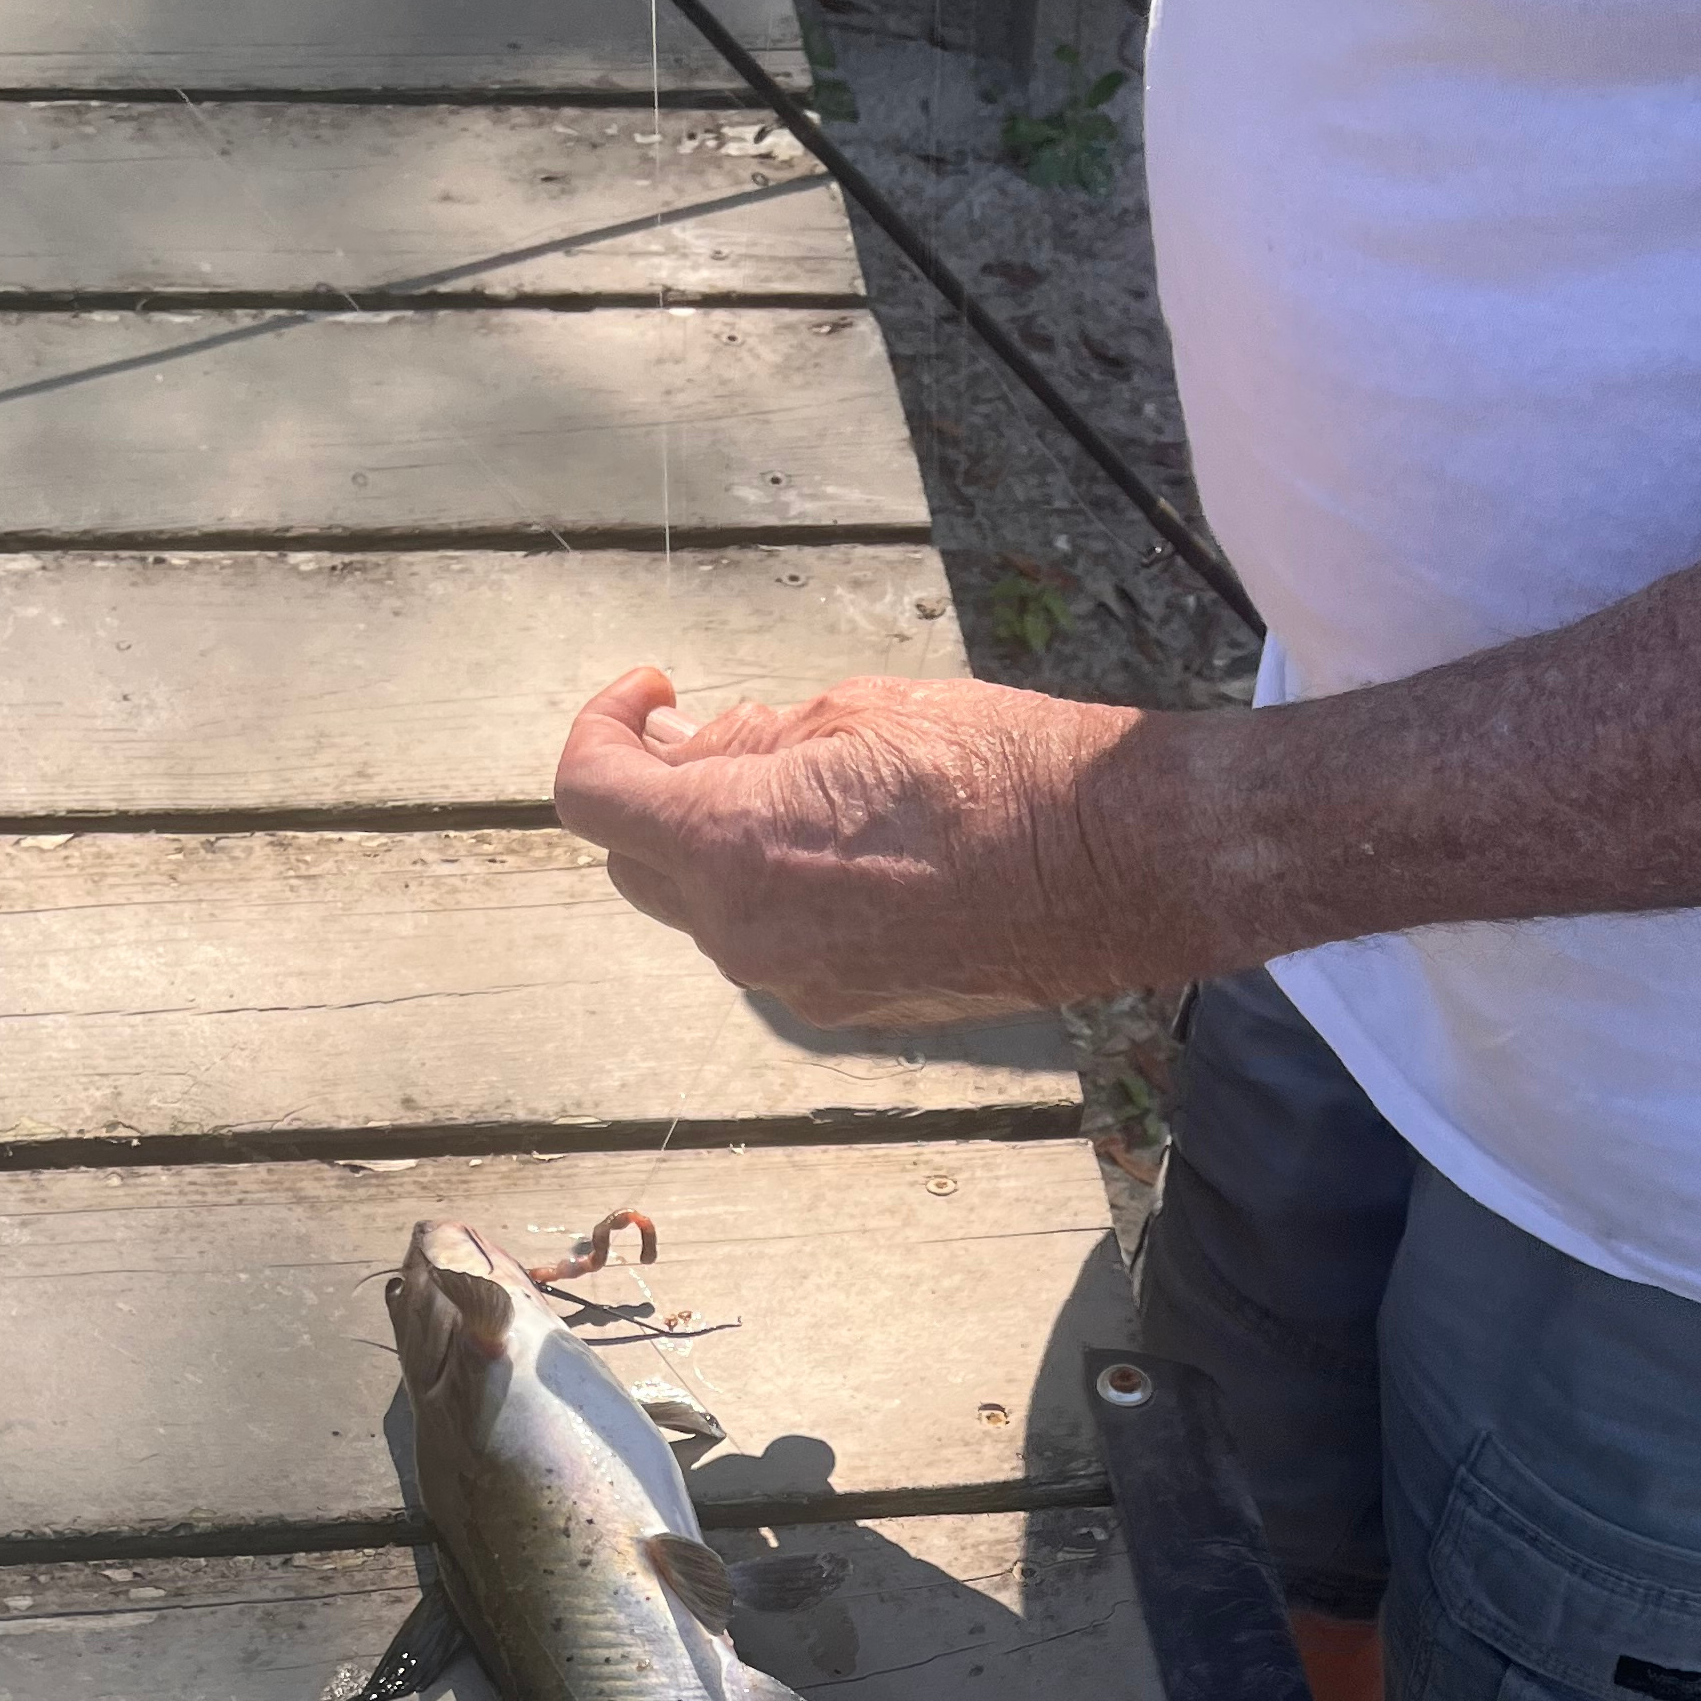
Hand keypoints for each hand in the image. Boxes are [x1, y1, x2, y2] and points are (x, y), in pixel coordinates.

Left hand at [552, 663, 1195, 1024]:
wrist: (1111, 867)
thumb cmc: (996, 770)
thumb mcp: (856, 711)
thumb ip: (750, 739)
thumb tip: (688, 746)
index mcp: (730, 844)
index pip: (590, 795)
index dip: (602, 727)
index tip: (653, 693)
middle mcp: (744, 933)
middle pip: (636, 862)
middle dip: (658, 792)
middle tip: (715, 732)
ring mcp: (793, 983)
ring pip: (707, 910)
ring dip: (724, 846)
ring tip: (809, 788)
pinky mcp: (844, 1007)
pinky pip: (775, 945)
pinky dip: (781, 894)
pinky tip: (858, 851)